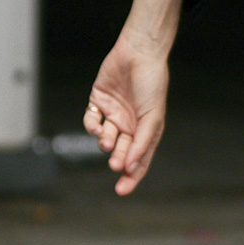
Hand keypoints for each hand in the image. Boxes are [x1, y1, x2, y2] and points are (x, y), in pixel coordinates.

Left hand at [85, 29, 170, 196]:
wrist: (138, 53)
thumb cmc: (151, 83)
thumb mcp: (152, 117)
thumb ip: (142, 143)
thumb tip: (129, 168)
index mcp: (146, 129)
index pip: (138, 159)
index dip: (132, 177)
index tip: (122, 190)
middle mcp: (129, 124)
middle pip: (120, 151)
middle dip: (117, 159)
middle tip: (114, 165)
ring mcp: (113, 113)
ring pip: (104, 137)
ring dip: (104, 142)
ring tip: (107, 140)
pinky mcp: (98, 101)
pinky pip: (91, 120)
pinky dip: (91, 126)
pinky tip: (96, 125)